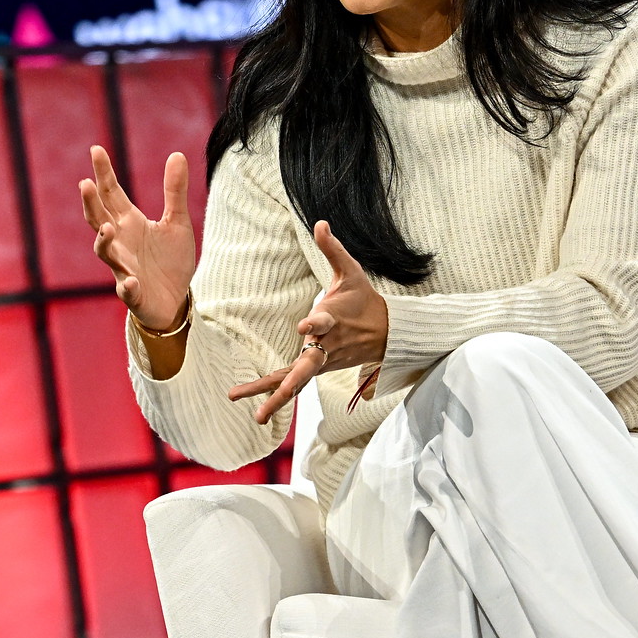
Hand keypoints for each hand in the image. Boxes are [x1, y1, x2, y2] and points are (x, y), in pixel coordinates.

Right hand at [81, 146, 195, 330]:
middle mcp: (120, 242)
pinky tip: (132, 281)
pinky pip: (126, 289)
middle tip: (86, 184)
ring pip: (105, 252)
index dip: (103, 172)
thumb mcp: (177, 221)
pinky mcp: (133, 293)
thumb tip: (177, 153)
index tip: (96, 149)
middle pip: (98, 218)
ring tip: (106, 229)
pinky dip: (128, 285)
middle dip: (91, 203)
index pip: (111, 193)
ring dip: (103, 241)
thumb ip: (174, 191)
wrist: (175, 300)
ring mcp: (123, 267)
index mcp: (129, 222)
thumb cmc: (170, 259)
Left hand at [228, 220, 387, 423]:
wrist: (385, 332)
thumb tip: (319, 221)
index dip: (314, 322)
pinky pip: (292, 382)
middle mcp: (327, 345)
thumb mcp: (351, 272)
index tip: (303, 325)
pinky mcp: (317, 368)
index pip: (323, 321)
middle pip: (308, 366)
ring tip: (253, 416)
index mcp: (334, 319)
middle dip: (290, 383)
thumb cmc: (363, 299)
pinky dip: (273, 394)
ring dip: (274, 398)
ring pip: (297, 382)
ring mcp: (322, 361)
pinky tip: (253, 408)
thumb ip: (332, 249)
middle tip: (275, 397)